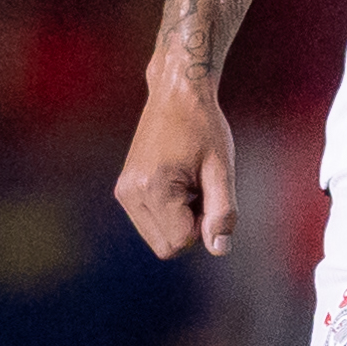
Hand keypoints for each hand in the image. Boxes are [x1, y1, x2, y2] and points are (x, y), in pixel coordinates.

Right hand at [115, 69, 237, 259]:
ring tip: (190, 184)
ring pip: (158, 239)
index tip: (210, 193)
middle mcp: (130, 194)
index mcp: (152, 188)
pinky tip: (178, 184)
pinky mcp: (124, 190)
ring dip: (181, 222)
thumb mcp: (221, 168)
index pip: (182, 241)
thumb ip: (223, 211)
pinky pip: (151, 224)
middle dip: (191, 229)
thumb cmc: (204, 127)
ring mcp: (123, 193)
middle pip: (167, 247)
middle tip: (202, 191)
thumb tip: (219, 249)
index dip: (205, 227)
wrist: (176, 95)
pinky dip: (170, 214)